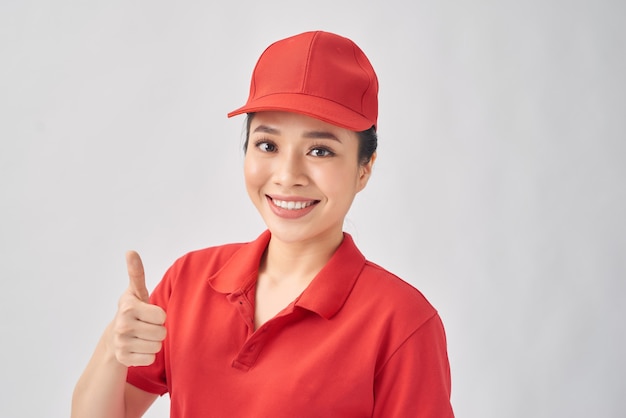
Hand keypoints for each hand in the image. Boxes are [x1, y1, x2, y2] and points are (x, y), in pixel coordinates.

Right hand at [109, 251, 166, 366]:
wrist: (114, 336)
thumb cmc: (132, 310)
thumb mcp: (135, 291)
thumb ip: (136, 272)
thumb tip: (130, 251)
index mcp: (128, 307)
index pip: (162, 317)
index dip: (159, 315)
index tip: (148, 313)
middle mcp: (122, 326)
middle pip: (161, 333)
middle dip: (157, 330)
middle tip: (145, 326)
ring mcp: (121, 344)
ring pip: (157, 346)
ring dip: (153, 342)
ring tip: (141, 336)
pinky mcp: (123, 359)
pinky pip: (150, 359)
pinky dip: (147, 355)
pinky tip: (137, 347)